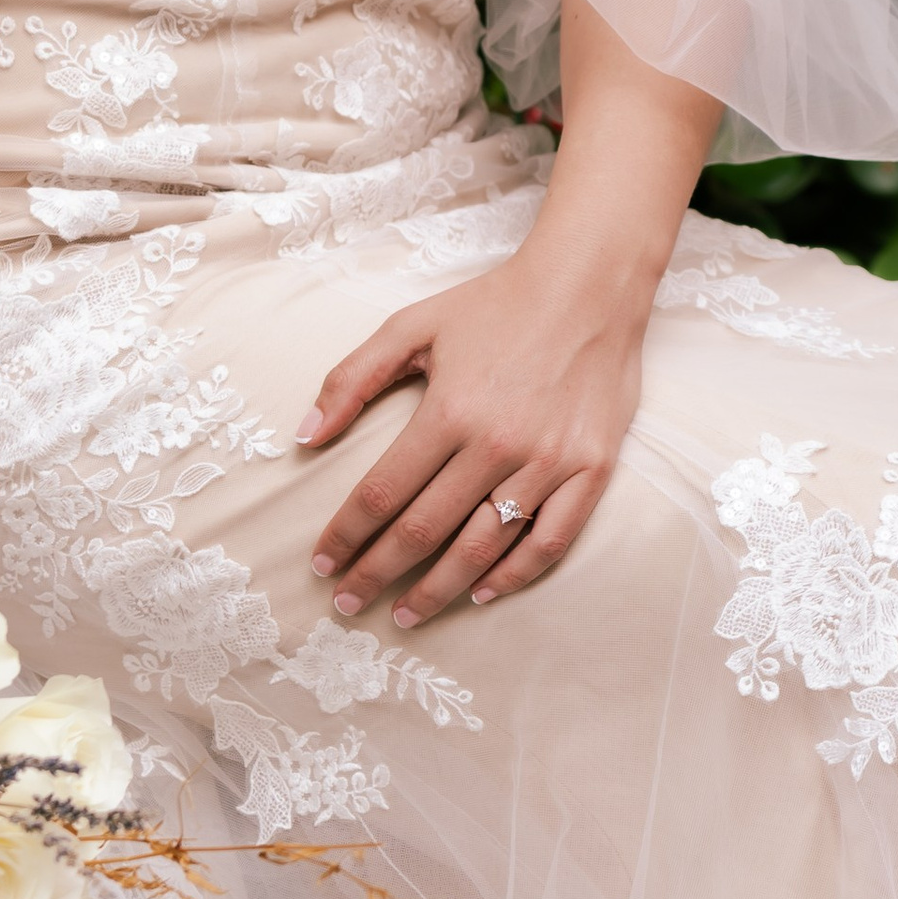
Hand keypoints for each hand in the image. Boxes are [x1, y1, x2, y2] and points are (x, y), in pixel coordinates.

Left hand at [298, 255, 648, 628]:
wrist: (590, 284)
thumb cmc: (496, 303)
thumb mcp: (413, 326)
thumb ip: (352, 379)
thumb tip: (305, 437)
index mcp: (449, 411)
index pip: (382, 494)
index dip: (346, 535)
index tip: (321, 563)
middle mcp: (497, 445)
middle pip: (423, 531)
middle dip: (376, 574)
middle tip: (347, 602)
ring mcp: (549, 462)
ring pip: (482, 548)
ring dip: (437, 590)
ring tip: (405, 614)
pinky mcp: (592, 470)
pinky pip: (549, 541)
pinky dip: (514, 576)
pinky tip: (482, 592)